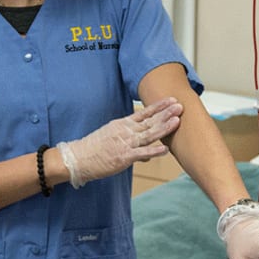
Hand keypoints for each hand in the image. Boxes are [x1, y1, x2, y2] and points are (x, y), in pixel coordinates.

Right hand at [61, 97, 181, 186]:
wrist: (78, 158)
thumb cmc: (94, 148)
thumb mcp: (111, 135)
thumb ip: (129, 139)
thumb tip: (145, 151)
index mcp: (122, 124)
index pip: (144, 112)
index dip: (159, 106)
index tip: (171, 99)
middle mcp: (125, 131)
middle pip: (150, 121)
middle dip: (166, 113)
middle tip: (180, 106)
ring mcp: (125, 143)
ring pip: (148, 134)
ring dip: (164, 127)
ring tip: (177, 121)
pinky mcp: (124, 157)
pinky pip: (142, 153)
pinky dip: (154, 151)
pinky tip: (165, 149)